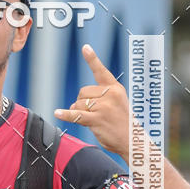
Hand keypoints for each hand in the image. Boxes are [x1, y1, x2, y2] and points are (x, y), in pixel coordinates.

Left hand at [54, 44, 129, 158]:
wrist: (132, 140)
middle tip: (95, 113)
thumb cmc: (122, 122)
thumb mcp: (116, 103)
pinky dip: (66, 114)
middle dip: (82, 102)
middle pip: (82, 92)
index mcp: (115, 88)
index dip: (92, 59)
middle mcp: (110, 95)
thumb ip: (98, 98)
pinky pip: (76, 115)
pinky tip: (57, 113)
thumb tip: (75, 104)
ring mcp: (104, 107)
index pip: (101, 71)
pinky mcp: (97, 120)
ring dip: (79, 112)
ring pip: (78, 104)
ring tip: (93, 120)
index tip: (85, 47)